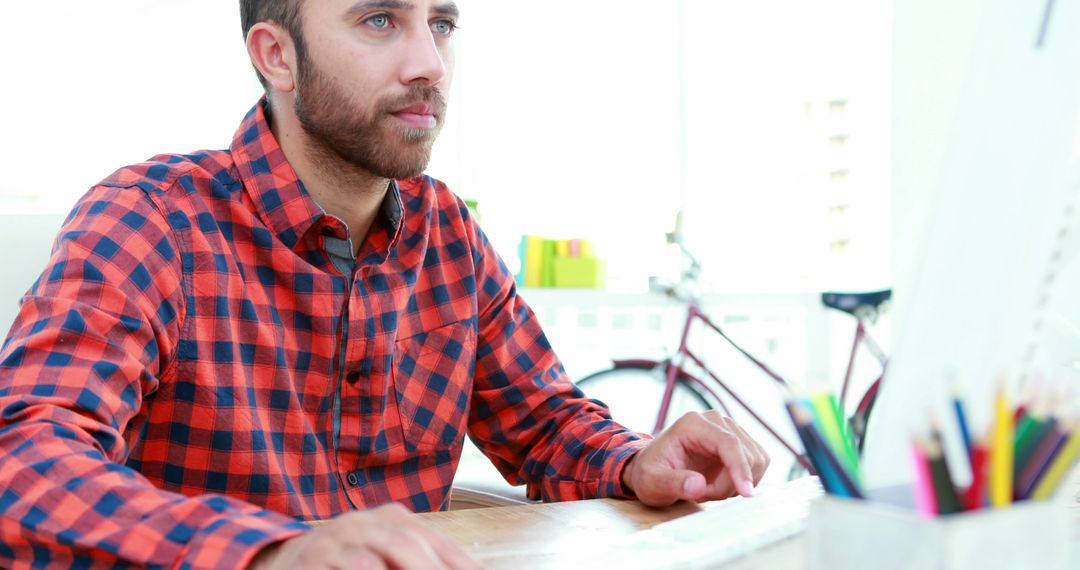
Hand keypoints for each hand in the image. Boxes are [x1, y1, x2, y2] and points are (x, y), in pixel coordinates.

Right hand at [248, 502, 481, 569]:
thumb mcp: (385, 554)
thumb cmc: (348, 561)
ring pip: (370, 563)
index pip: (434, 542)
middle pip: (405, 546)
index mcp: (391, 518)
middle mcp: (364, 523)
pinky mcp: (311, 560)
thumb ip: (421, 558)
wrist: (284, 560)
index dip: (458, 563)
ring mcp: (335, 540)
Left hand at [621, 411, 769, 506]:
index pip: (729, 443)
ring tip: (707, 490)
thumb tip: (698, 485)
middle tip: (701, 494)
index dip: (741, 468)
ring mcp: (730, 430)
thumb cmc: (650, 473)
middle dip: (729, 484)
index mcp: (693, 424)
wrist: (654, 469)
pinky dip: (743, 481)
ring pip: (755, 461)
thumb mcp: (651, 482)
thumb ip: (672, 483)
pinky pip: (757, 465)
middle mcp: (715, 421)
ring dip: (736, 484)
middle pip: (745, 455)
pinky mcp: (740, 443)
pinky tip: (721, 485)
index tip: (746, 493)